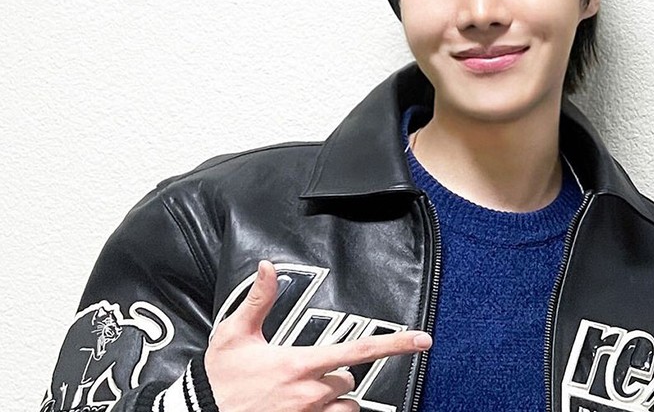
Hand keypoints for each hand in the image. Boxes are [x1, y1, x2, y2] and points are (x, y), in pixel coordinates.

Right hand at [205, 260, 431, 411]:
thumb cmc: (219, 379)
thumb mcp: (235, 334)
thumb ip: (258, 300)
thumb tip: (267, 267)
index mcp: (298, 364)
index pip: (357, 351)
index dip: (394, 345)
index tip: (422, 340)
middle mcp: (310, 394)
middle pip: (348, 377)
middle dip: (335, 372)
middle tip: (304, 370)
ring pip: (345, 404)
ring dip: (334, 397)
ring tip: (305, 392)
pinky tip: (309, 407)